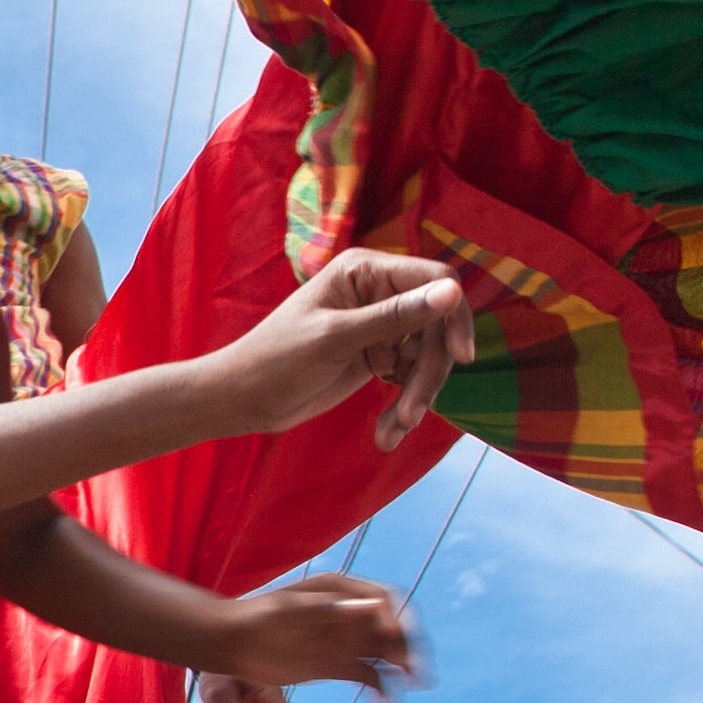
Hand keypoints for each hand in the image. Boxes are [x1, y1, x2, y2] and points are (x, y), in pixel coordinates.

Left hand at [203, 572, 420, 701]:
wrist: (231, 644)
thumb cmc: (255, 619)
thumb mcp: (289, 610)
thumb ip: (329, 610)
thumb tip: (371, 608)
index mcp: (340, 590)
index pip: (382, 600)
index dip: (395, 618)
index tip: (394, 639)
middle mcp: (349, 614)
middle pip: (391, 627)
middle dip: (407, 645)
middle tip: (415, 669)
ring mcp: (344, 641)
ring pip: (385, 653)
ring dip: (402, 667)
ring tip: (413, 684)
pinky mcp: (337, 666)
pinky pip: (369, 676)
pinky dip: (381, 688)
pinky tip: (387, 702)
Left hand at [223, 249, 468, 449]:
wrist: (244, 399)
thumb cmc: (276, 359)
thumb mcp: (337, 338)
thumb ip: (394, 316)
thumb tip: (452, 292)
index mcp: (366, 270)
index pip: (436, 282)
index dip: (453, 317)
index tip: (459, 359)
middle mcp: (379, 291)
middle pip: (436, 326)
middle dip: (427, 372)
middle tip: (408, 414)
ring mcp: (381, 325)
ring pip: (427, 357)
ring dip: (416, 395)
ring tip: (392, 430)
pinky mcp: (379, 356)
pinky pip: (411, 378)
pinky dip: (405, 404)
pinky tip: (387, 432)